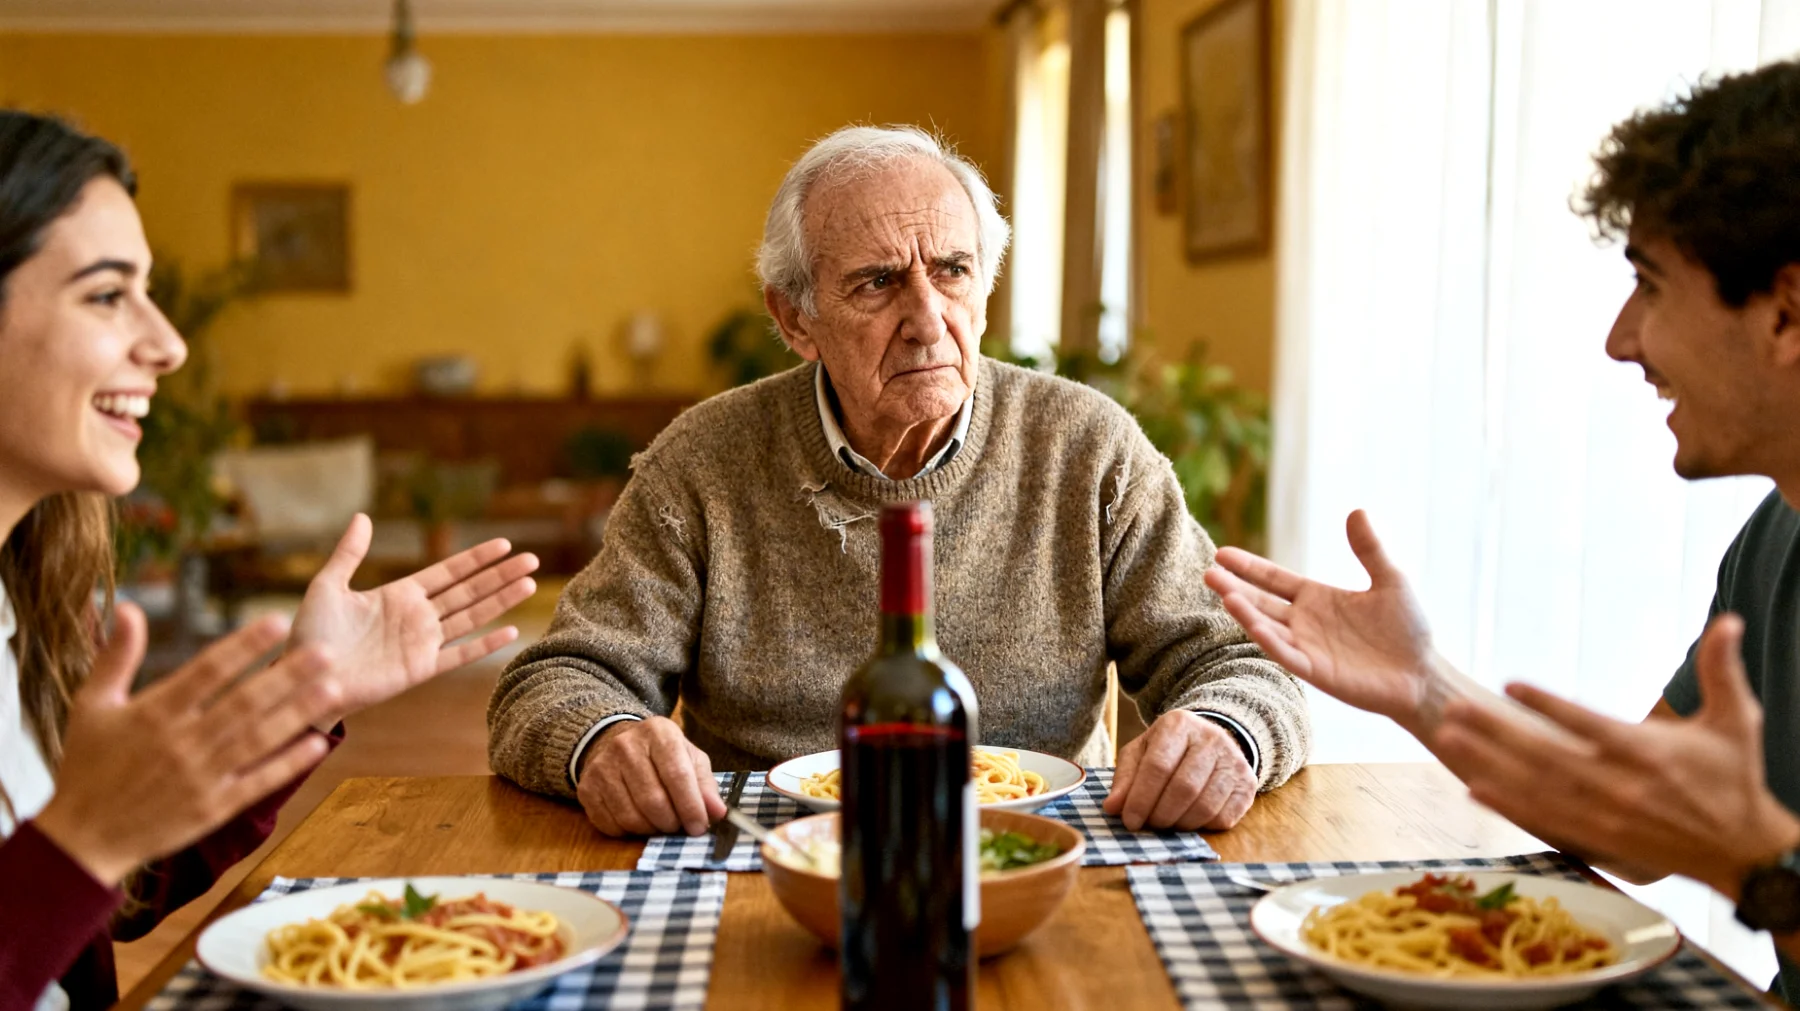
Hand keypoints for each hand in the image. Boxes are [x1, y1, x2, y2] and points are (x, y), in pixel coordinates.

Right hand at [34, 604, 341, 886]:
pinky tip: (320, 744)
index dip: (244, 646)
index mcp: (153, 713)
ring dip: (298, 713)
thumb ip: (116, 656)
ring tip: (335, 688)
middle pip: (244, 703)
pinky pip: (258, 782)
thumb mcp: (91, 706)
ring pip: (258, 739)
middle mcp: (181, 743)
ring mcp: (201, 778)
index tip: (278, 622)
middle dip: (288, 676)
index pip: (207, 671)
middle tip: (328, 651)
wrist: (82, 839)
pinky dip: (289, 763)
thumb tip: (128, 607)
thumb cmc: (87, 766)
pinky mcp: (213, 809)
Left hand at [289, 514, 538, 718]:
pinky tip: (510, 631)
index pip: (448, 572)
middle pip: (469, 590)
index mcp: (399, 594)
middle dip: (500, 574)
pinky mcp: (420, 669)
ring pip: (472, 616)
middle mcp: (418, 616)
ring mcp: (422, 643)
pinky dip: (484, 644)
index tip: (504, 544)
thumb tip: (363, 516)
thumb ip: (349, 554)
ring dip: (501, 600)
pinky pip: (459, 654)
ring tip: (530, 584)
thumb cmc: (310, 635)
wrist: (304, 679)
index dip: (476, 558)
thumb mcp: (326, 586)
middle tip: (532, 558)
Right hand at [577, 716, 725, 836]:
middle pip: (653, 800)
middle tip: (679, 827)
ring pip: (631, 816)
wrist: (614, 743)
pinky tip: (639, 821)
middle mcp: (626, 746)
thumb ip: (705, 784)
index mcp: (658, 733)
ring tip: (660, 823)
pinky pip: (611, 825)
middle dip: (671, 822)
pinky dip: (629, 832)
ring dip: (651, 830)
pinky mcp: (586, 789)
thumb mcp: (688, 758)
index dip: (691, 807)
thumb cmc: (660, 755)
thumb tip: (718, 813)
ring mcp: (602, 767)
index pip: (677, 775)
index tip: (699, 827)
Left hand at [1102, 710, 1255, 830]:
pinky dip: (1201, 827)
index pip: (1158, 766)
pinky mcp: (1247, 784)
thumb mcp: (1141, 753)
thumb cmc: (1169, 750)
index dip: (1141, 799)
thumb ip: (1125, 779)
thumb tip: (1112, 808)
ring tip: (1166, 823)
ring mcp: (1234, 761)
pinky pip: (1223, 817)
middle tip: (1148, 825)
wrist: (1212, 741)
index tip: (1129, 820)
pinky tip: (1189, 819)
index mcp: (1178, 725)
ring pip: (1205, 806)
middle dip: (1160, 814)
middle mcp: (1211, 739)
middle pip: (1184, 788)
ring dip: (1180, 824)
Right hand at [1204, 510, 1439, 731]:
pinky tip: (1255, 625)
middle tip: (1208, 573)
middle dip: (1234, 587)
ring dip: (1245, 613)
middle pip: (1261, 601)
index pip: (1274, 579)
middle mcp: (1305, 622)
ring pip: (1267, 627)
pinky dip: (1270, 641)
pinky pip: (1286, 655)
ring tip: (1224, 594)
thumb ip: (1369, 549)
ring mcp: (1307, 647)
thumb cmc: (1409, 630)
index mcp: (1317, 598)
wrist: (1424, 675)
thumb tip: (1356, 510)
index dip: (1249, 567)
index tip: (1222, 554)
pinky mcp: (1316, 671)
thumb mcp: (1390, 580)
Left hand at [1434, 614, 1799, 898]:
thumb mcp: (1736, 720)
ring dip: (1488, 763)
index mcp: (1647, 753)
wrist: (1742, 852)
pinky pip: (1542, 822)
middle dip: (1496, 732)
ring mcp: (1603, 817)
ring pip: (1534, 789)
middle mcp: (1618, 786)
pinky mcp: (1597, 839)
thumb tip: (1729, 619)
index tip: (1509, 683)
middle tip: (1453, 708)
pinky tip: (1470, 787)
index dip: (1548, 705)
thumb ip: (1722, 668)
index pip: (1587, 725)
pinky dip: (1506, 806)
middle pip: (1546, 756)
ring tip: (1447, 738)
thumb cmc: (1735, 778)